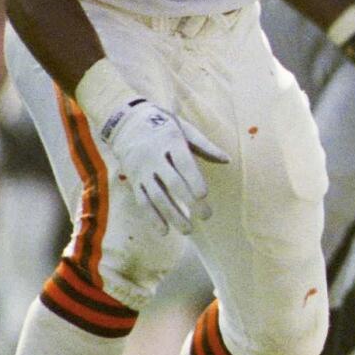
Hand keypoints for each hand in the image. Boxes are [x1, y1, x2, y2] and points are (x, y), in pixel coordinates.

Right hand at [96, 94, 229, 234]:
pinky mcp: (133, 180)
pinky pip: (141, 201)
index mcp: (170, 142)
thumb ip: (205, 146)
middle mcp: (154, 157)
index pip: (183, 163)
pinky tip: (164, 231)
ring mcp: (142, 170)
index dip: (192, 179)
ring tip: (187, 230)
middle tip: (206, 216)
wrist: (126, 122)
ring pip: (156, 196)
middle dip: (188, 201)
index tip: (204, 195)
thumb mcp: (184, 129)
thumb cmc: (163, 125)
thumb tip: (227, 160)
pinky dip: (152, 217)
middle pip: (172, 183)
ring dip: (171, 215)